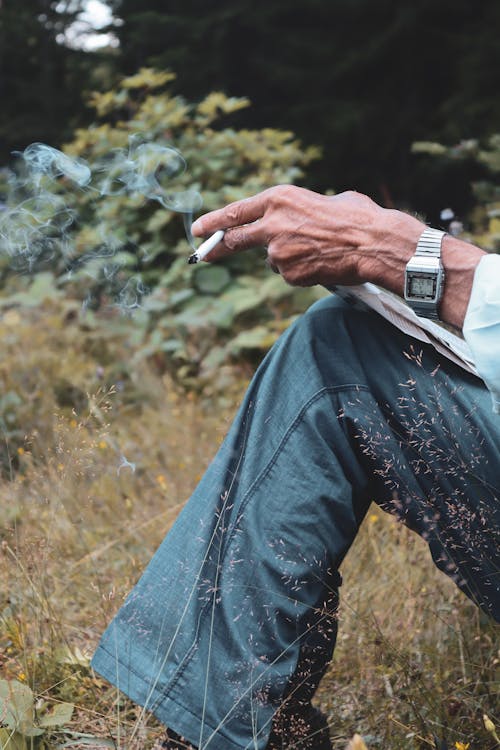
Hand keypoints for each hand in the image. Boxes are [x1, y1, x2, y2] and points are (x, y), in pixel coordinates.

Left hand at [191, 185, 422, 288]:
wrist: (373, 243)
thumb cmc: (356, 216)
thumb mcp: (322, 200)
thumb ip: (297, 211)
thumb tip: (293, 222)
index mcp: (279, 198)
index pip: (236, 212)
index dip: (214, 222)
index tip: (198, 230)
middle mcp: (272, 224)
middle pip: (236, 239)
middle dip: (216, 248)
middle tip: (203, 254)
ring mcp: (278, 252)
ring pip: (272, 259)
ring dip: (287, 258)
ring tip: (317, 250)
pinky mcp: (289, 274)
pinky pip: (289, 274)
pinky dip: (301, 271)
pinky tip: (321, 262)